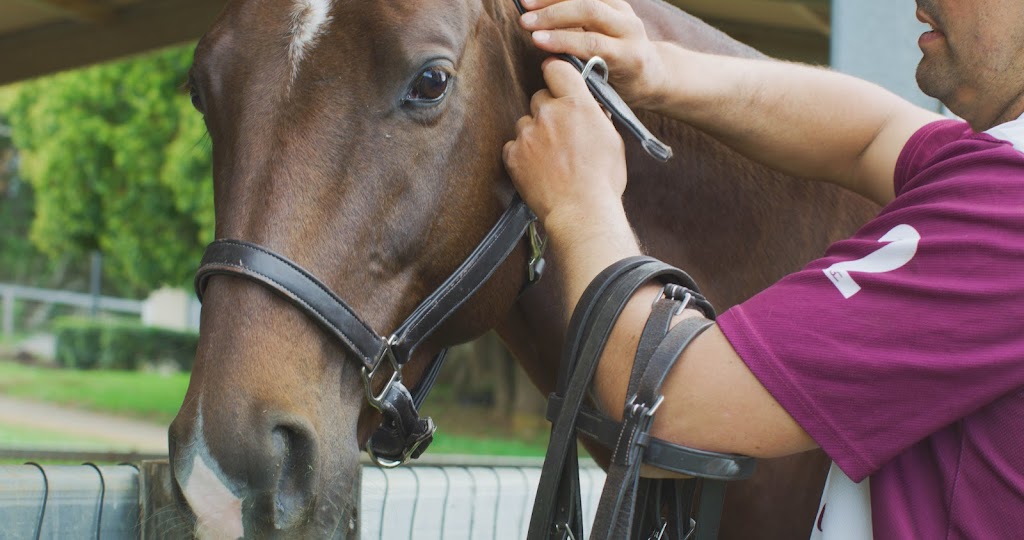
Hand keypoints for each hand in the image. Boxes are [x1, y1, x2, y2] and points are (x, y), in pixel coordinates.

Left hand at [503, 58, 627, 230]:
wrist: (581, 211)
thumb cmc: (602, 180)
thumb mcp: (612, 140)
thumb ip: (596, 117)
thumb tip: (590, 108)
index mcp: (577, 104)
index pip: (557, 69)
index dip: (556, 73)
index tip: (556, 80)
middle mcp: (549, 113)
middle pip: (539, 97)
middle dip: (548, 110)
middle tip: (559, 133)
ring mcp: (528, 134)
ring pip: (525, 122)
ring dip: (534, 134)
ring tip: (550, 158)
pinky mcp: (513, 154)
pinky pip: (513, 146)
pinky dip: (522, 155)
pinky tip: (538, 169)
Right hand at [518, 0, 666, 109]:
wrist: (649, 71)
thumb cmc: (622, 88)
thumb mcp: (605, 90)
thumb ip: (581, 75)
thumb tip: (549, 61)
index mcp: (629, 56)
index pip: (593, 43)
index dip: (562, 40)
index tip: (536, 40)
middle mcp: (631, 29)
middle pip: (590, 11)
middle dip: (554, 14)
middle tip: (525, 21)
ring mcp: (624, 11)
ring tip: (525, 3)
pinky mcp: (616, 2)